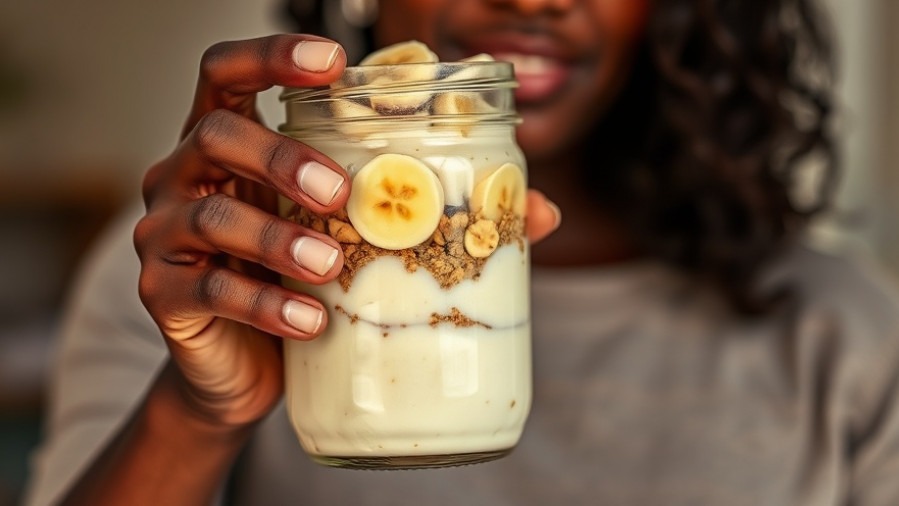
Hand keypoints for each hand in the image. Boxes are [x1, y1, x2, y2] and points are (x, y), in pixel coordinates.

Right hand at [135, 35, 350, 428]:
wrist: (241, 364)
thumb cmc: (288, 280)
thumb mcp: (314, 225)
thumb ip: (344, 192)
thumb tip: (442, 174)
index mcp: (221, 146)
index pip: (224, 75)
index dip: (270, 56)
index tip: (332, 60)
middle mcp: (182, 177)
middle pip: (216, 135)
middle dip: (282, 158)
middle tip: (338, 193)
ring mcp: (164, 236)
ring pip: (213, 218)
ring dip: (278, 239)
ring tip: (330, 266)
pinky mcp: (161, 295)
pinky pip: (212, 291)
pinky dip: (268, 306)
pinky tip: (312, 322)